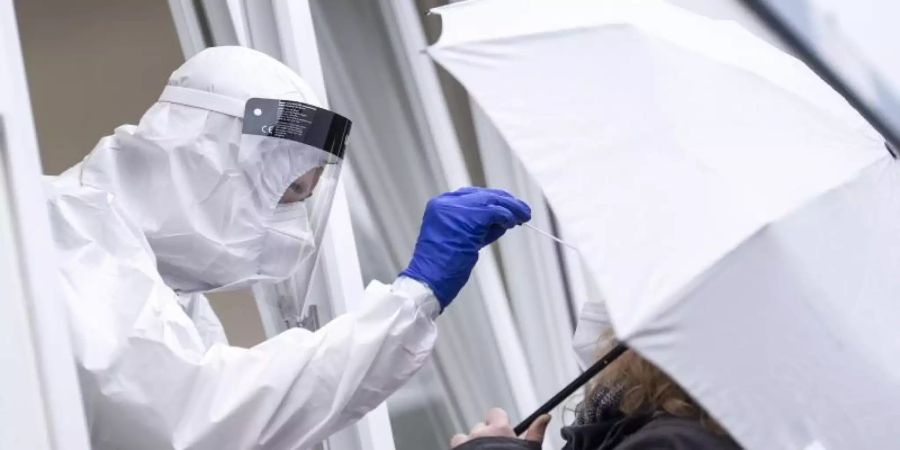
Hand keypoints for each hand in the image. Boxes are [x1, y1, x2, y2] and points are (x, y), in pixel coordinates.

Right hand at [401, 187, 530, 308]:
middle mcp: (446, 203)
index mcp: (440, 205)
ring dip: (512, 208)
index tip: (508, 207)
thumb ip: (476, 226)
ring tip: (524, 216)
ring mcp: (456, 208)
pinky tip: (513, 223)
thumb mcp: (459, 239)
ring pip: (492, 200)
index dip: (493, 200)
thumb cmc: (442, 267)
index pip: (472, 195)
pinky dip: (507, 216)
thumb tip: (501, 220)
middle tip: (522, 211)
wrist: (428, 281)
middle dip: (506, 202)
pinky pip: (495, 212)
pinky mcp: (468, 218)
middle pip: (484, 195)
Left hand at [450, 408, 549, 447]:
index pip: (495, 413)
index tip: (502, 434)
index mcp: (499, 430)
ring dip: (468, 445)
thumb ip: (535, 433)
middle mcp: (480, 433)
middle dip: (485, 437)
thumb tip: (545, 417)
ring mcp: (465, 443)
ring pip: (463, 438)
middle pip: (480, 427)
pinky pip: (455, 448)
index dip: (498, 423)